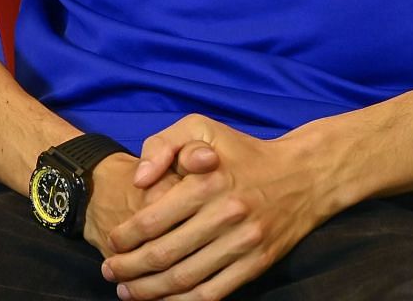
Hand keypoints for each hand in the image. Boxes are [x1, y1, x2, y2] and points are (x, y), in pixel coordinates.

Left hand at [98, 114, 335, 300]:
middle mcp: (225, 214)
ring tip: (128, 292)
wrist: (303, 177)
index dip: (124, 237)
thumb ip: (162, 144)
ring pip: (186, 279)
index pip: (152, 219)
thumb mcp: (201, 127)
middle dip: (129, 268)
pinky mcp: (256, 264)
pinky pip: (214, 293)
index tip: (111, 242)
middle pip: (164, 254)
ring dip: (151, 291)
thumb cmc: (241, 151)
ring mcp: (243, 243)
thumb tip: (139, 180)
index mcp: (206, 181)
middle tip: (109, 272)